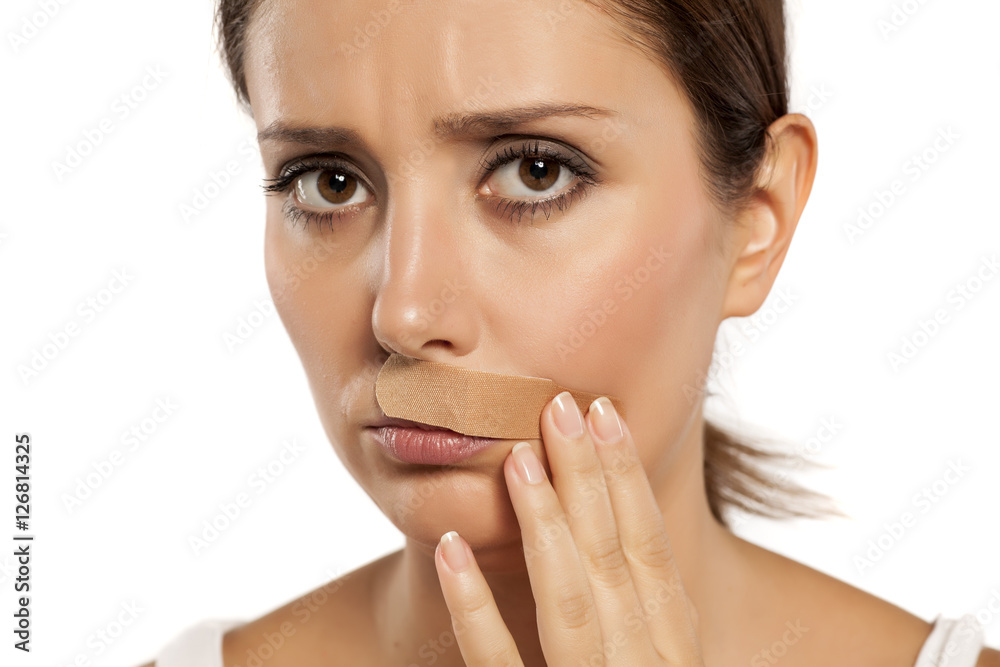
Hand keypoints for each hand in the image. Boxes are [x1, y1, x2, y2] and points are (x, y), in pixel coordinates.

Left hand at [434, 392, 705, 665]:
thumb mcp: (649, 662)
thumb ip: (639, 614)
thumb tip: (617, 522)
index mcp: (673, 652)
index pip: (651, 551)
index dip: (628, 478)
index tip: (604, 411)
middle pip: (611, 560)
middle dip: (586, 478)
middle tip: (560, 406)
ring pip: (567, 601)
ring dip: (543, 521)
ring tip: (518, 457)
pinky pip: (496, 662)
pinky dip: (472, 605)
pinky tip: (450, 548)